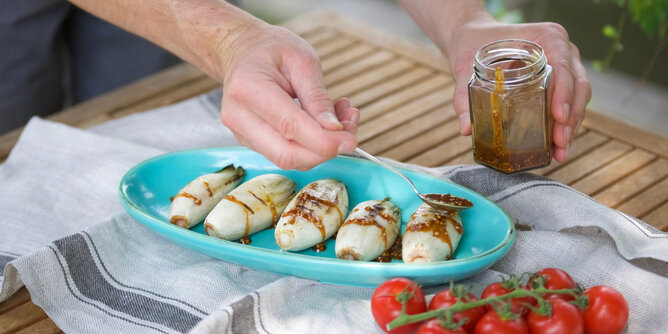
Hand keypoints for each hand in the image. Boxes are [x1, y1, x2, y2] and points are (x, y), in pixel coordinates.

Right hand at [219, 23, 358, 169]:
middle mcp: (239, 117)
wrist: (241, 50)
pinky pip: (284, 153)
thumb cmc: (271, 49)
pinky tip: (324, 124)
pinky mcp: (250, 141)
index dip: (324, 141)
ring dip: (321, 149)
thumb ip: (318, 97)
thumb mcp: (302, 61)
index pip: (289, 127)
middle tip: (350, 134)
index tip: (351, 140)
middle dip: (324, 152)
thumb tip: (335, 131)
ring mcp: (241, 132)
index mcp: (248, 89)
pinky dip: (310, 146)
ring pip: (287, 159)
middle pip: (286, 154)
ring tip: (342, 121)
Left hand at [444, 17, 590, 161]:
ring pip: (579, 97)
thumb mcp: (464, 68)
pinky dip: (565, 125)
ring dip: (571, 126)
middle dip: (571, 117)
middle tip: (560, 143)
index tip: (559, 117)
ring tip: (560, 152)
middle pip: (578, 85)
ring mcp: (565, 66)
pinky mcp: (559, 82)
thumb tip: (466, 129)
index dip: (564, 93)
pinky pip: (570, 103)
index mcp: (547, 38)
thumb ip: (464, 96)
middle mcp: (562, 50)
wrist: (474, 39)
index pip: (563, 66)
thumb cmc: (473, 46)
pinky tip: (556, 147)